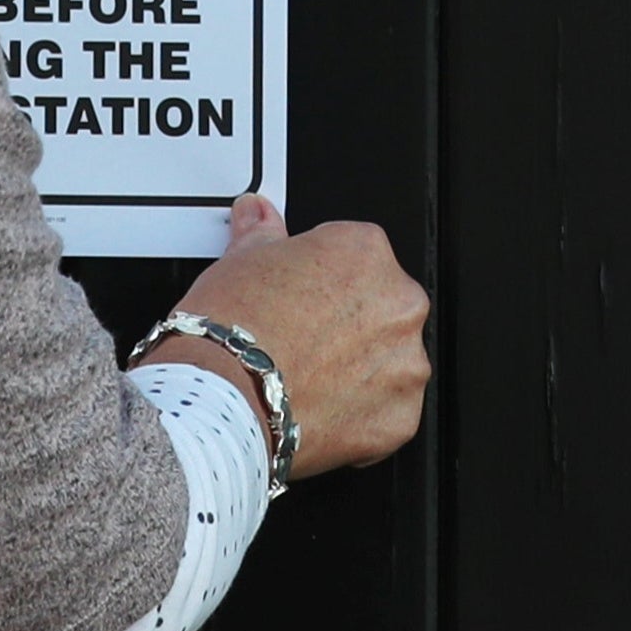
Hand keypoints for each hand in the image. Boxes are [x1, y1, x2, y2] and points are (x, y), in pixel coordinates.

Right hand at [147, 193, 428, 478]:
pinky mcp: (400, 417)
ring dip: (361, 371)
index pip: (355, 257)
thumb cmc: (233, 328)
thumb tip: (259, 213)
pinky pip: (388, 412)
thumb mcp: (240, 260)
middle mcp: (399, 302)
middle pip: (381, 308)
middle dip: (349, 325)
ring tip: (309, 380)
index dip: (320, 281)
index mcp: (366, 251)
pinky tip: (321, 409)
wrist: (224, 398)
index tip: (300, 298)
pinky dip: (361, 415)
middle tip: (302, 341)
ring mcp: (406, 363)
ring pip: (389, 362)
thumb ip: (263, 232)